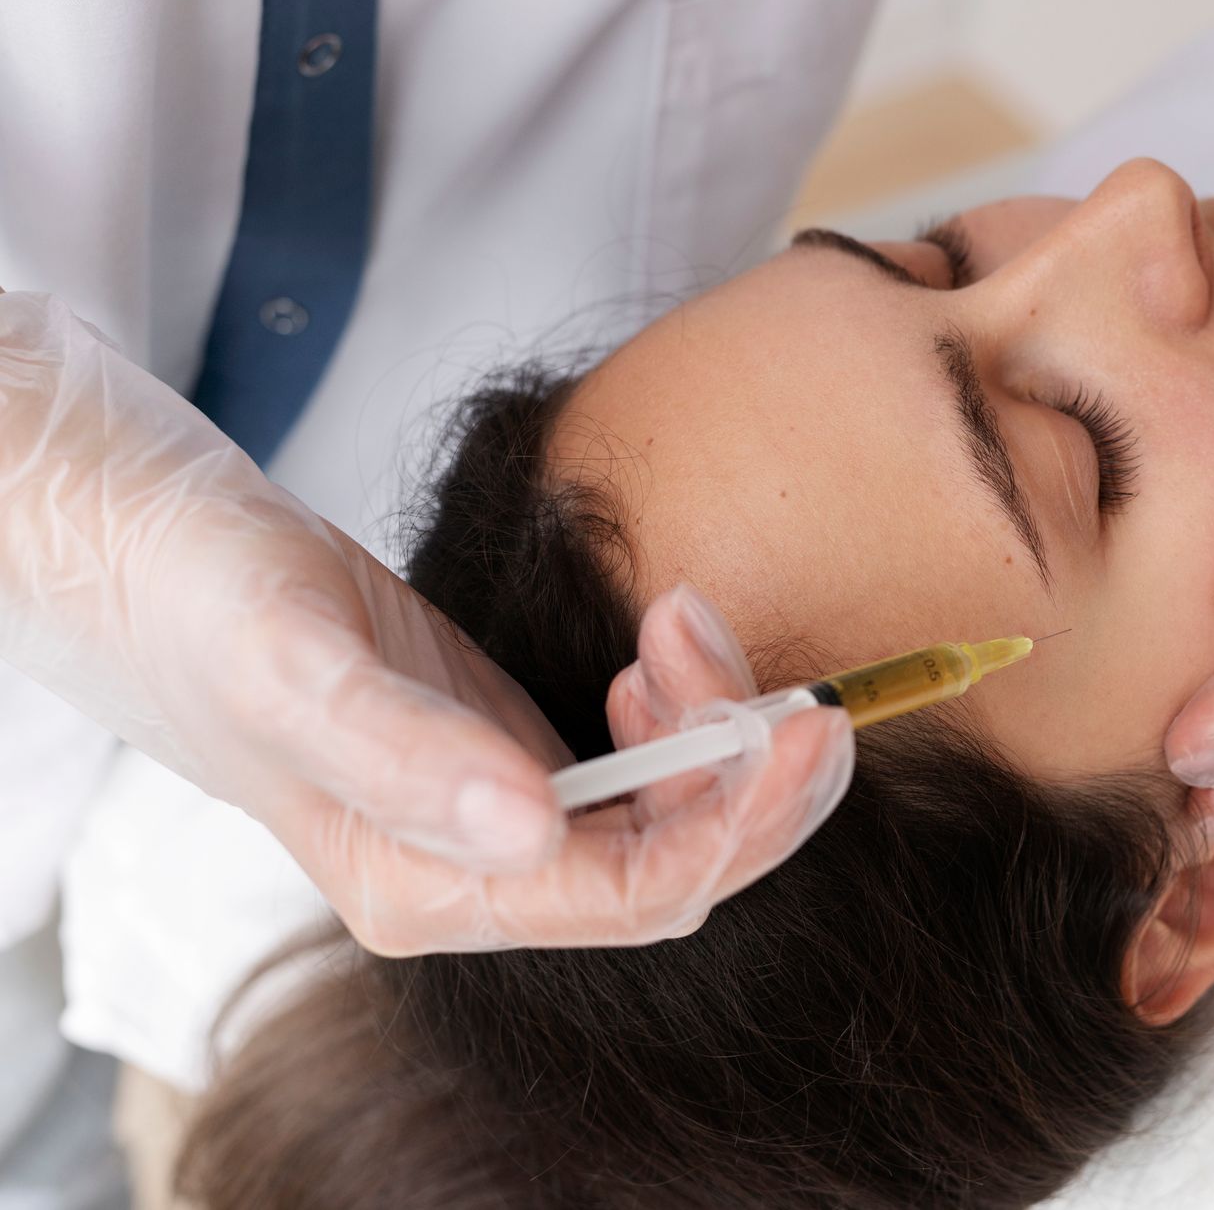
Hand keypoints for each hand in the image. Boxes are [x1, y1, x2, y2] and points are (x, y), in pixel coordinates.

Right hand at [268, 584, 853, 953]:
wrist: (170, 564)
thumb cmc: (211, 613)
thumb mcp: (295, 672)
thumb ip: (406, 758)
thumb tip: (529, 828)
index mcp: (428, 894)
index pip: (635, 898)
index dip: (735, 823)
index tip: (794, 728)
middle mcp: (477, 882)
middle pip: (677, 868)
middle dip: (748, 775)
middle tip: (784, 680)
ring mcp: (506, 827)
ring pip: (672, 817)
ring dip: (713, 725)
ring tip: (673, 624)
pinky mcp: (519, 766)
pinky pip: (645, 772)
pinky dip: (680, 709)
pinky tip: (651, 651)